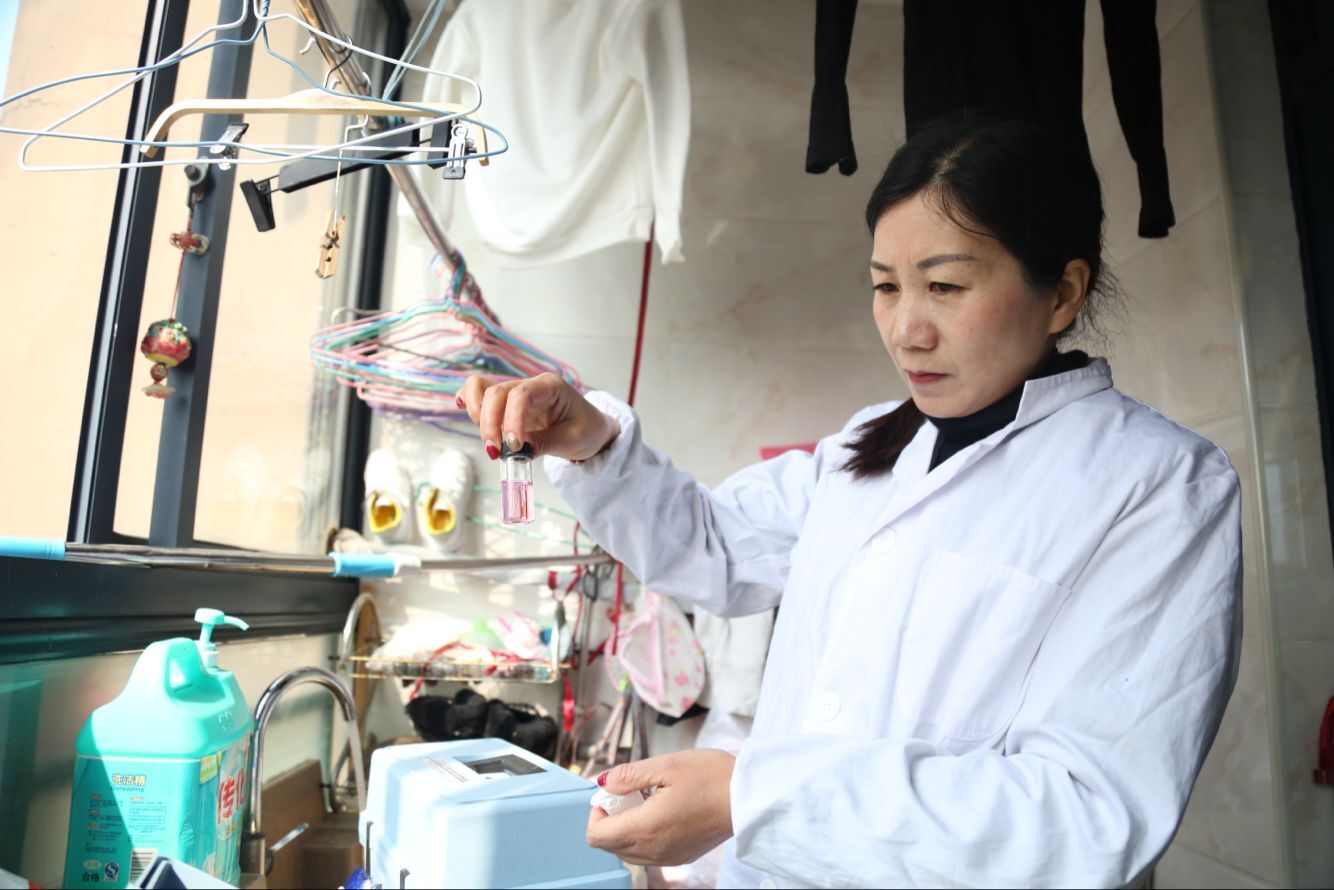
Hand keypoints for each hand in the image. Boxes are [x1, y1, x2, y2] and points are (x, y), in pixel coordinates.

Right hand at [457, 372, 619, 461]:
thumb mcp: (572, 441)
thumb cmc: (587, 430)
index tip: (513, 446)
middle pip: (495, 392)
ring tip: (491, 442)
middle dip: (489, 423)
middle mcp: (529, 385)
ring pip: (481, 389)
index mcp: (550, 387)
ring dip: (477, 415)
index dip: (511, 420)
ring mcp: (514, 393)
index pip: (521, 394)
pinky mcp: (505, 406)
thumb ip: (543, 443)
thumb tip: (516, 452)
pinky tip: (465, 410)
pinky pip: (480, 394)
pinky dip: (470, 402)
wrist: (591, 429)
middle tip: (496, 453)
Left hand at [586, 749, 735, 865]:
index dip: (596, 812)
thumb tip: (602, 782)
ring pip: (628, 853)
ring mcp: (668, 857)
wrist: (750, 797)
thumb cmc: (712, 777)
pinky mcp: (682, 857)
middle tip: (631, 793)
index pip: (596, 836)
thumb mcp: (666, 765)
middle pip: (609, 846)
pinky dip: (644, 836)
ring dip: (627, 828)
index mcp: (647, 828)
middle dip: (611, 819)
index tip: (614, 792)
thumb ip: (629, 775)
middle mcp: (654, 850)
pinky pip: (648, 854)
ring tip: (648, 800)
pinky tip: (662, 811)